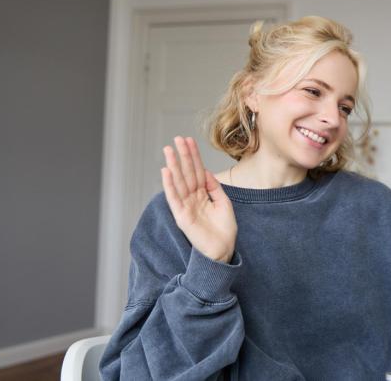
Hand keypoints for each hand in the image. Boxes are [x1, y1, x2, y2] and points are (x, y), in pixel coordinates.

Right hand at [161, 136, 236, 262]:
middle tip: (177, 139)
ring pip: (178, 181)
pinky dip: (169, 185)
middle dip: (182, 155)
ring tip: (169, 150)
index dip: (193, 156)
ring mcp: (186, 206)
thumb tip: (207, 171)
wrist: (223, 250)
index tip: (189, 140)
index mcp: (203, 194)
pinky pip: (174, 198)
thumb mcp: (223, 203)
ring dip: (173, 165)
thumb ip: (214, 187)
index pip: (197, 170)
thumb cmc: (224, 230)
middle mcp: (192, 198)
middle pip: (187, 172)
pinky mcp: (181, 216)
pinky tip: (166, 171)